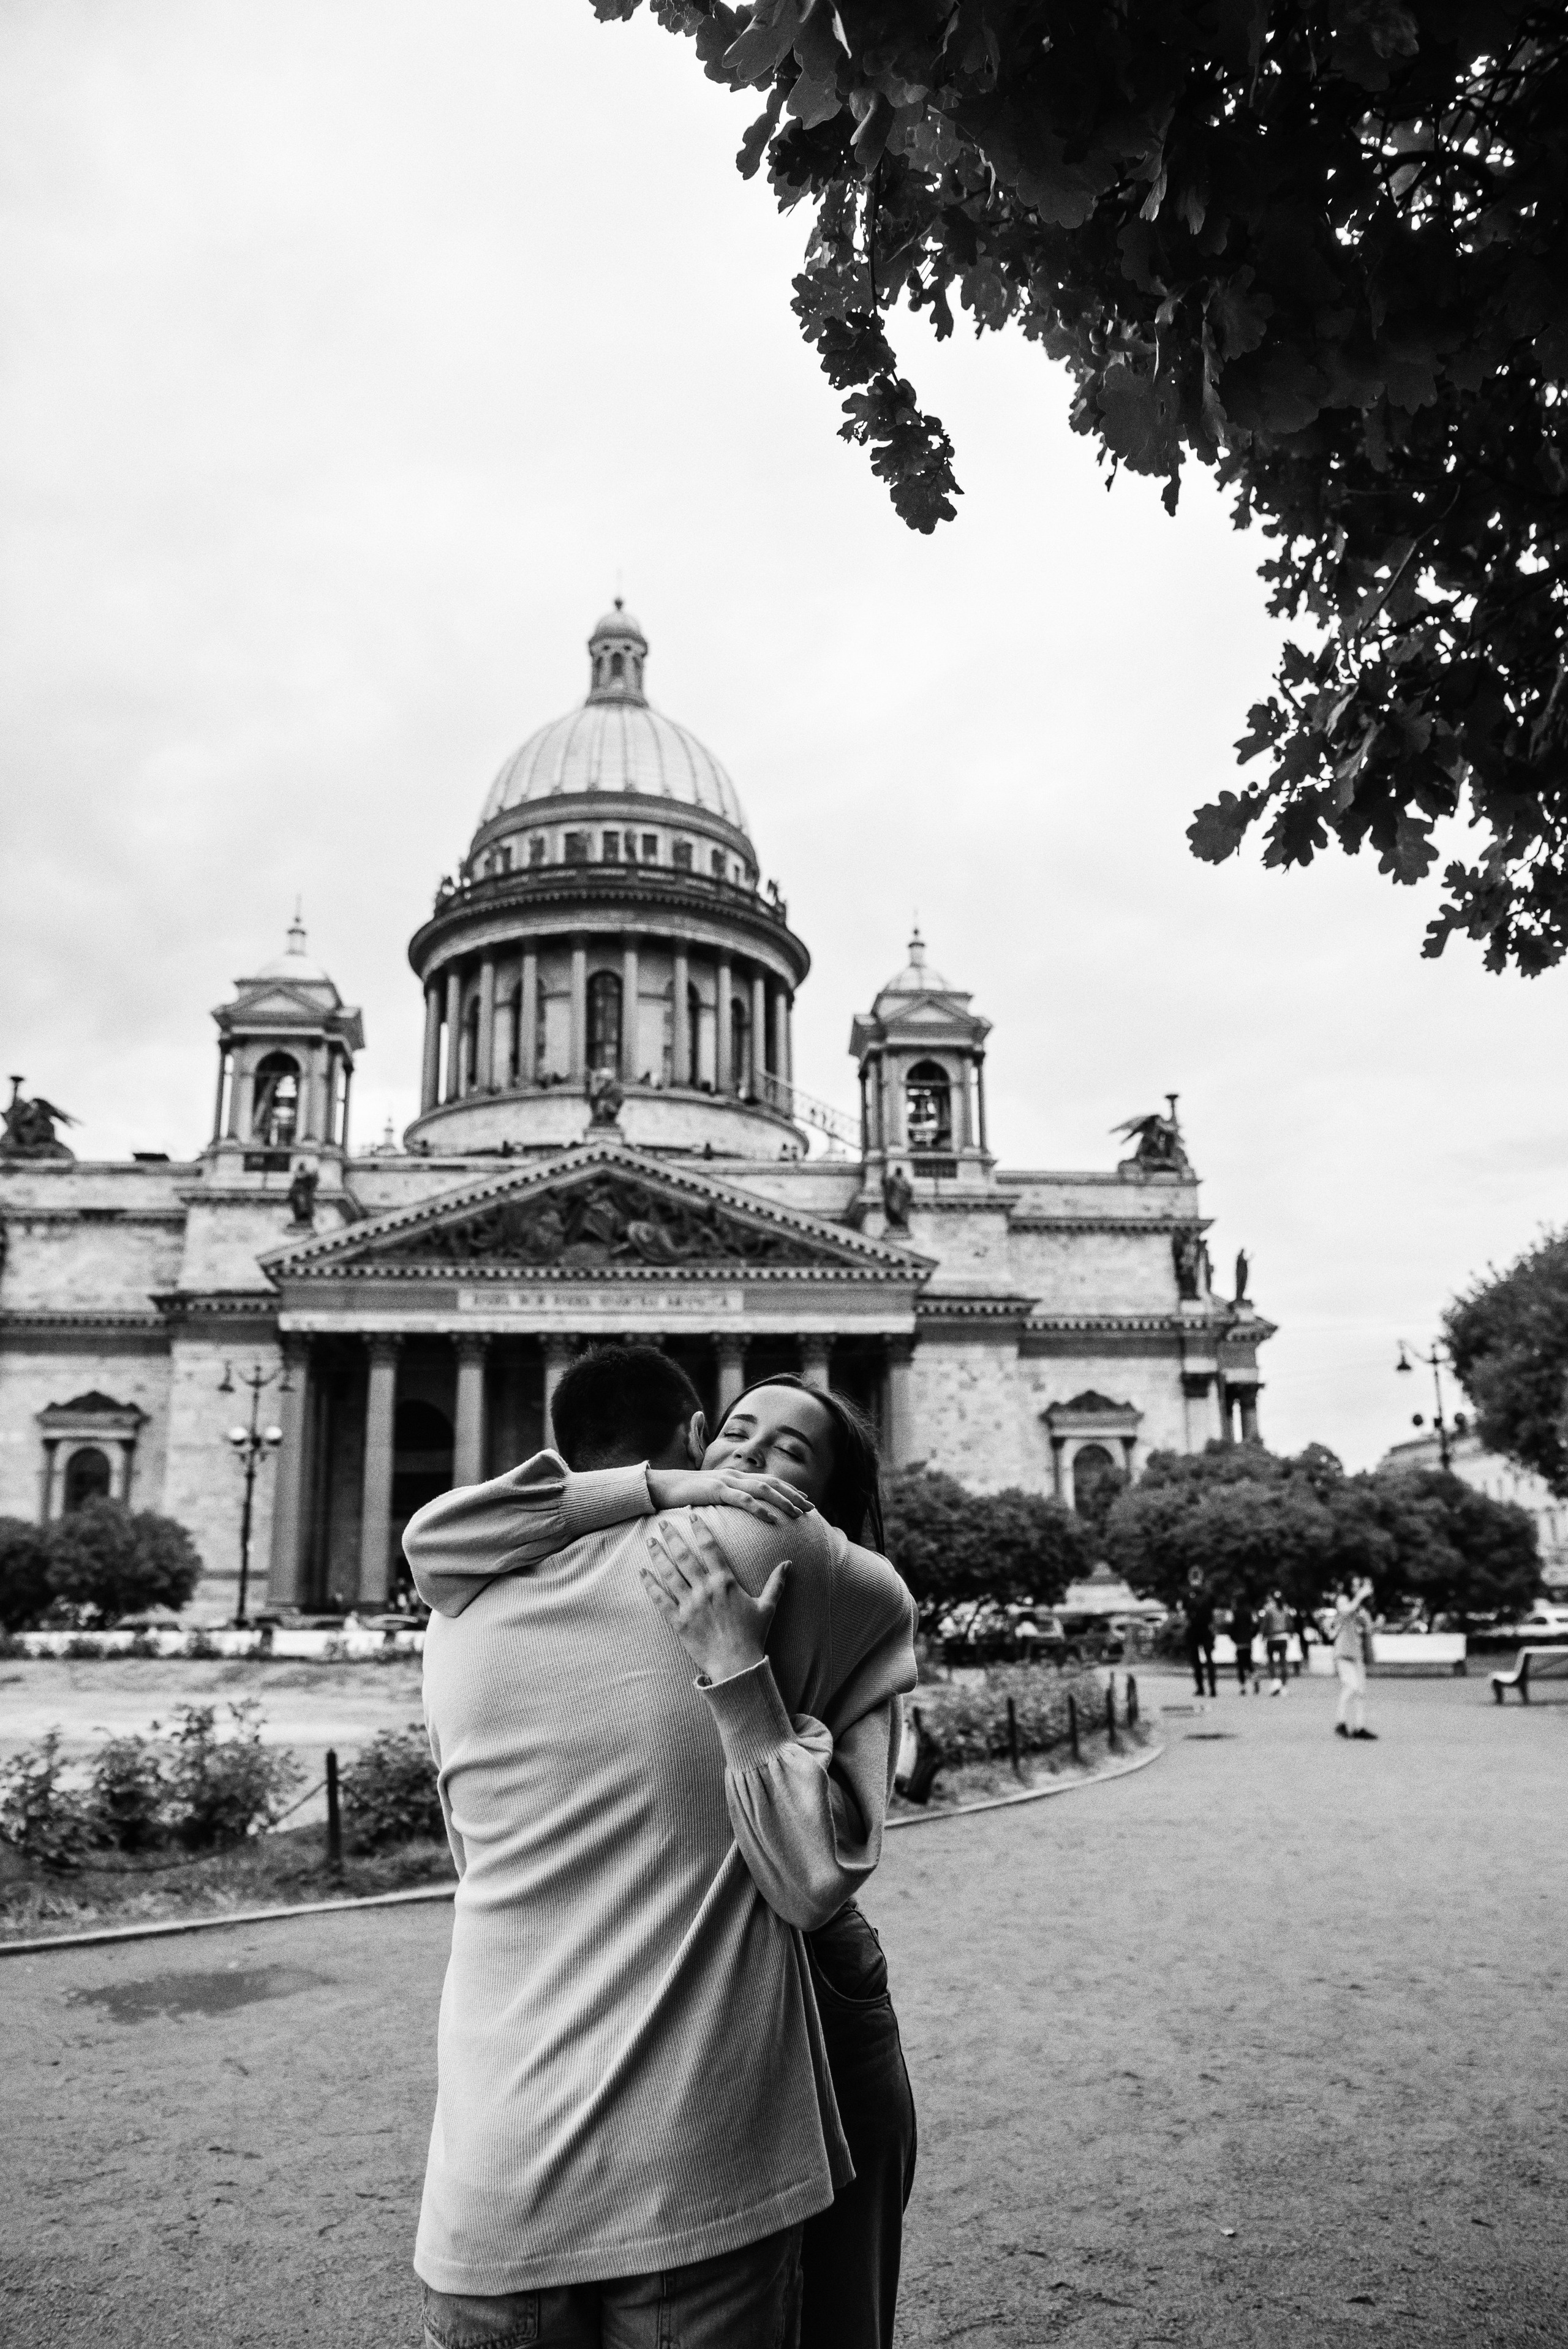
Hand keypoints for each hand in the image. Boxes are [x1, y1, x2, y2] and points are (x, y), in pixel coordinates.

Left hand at [639, 1517, 789, 1682]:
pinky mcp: (678, 1622)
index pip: (710, 1548)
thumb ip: (776, 1583)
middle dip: (672, 1537)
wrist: (737, 1666)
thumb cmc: (753, 1636)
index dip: (700, 1529)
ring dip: (658, 1556)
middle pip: (684, 1556)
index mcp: (726, 1582)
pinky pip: (660, 1600)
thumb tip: (788, 1563)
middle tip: (662, 1523)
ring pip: (669, 1574)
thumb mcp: (767, 1607)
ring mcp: (690, 1605)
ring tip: (649, 1541)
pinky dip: (650, 1585)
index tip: (691, 1515)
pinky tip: (642, 1573)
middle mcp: (706, 1589)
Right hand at [645, 1466, 811, 1525]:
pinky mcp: (716, 1490)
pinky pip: (742, 1500)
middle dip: (793, 1495)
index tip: (806, 1501)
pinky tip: (772, 1519)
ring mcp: (726, 1481)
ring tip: (797, 1513)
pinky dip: (759, 1509)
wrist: (662, 1487)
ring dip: (782, 1501)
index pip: (770, 1481)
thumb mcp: (713, 1497)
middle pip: (772, 1483)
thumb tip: (744, 1510)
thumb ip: (730, 1499)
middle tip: (810, 1508)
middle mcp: (735, 1476)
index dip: (789, 1490)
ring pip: (762, 1489)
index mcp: (736, 1478)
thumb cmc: (688, 1495)